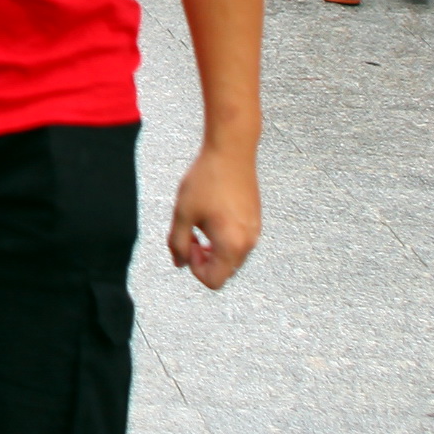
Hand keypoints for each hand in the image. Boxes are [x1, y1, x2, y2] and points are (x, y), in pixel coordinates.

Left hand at [165, 144, 257, 290]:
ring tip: (201, 222)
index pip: (213, 281)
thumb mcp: (183, 213)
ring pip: (231, 256)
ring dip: (213, 248)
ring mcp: (255, 231)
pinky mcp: (256, 220)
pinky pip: (239, 242)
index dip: (194, 268)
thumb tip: (179, 264)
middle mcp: (249, 243)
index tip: (188, 242)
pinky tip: (212, 214)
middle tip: (192, 234)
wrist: (231, 152)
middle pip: (224, 271)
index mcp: (232, 246)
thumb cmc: (206, 181)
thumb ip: (177, 243)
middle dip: (204, 259)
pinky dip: (224, 238)